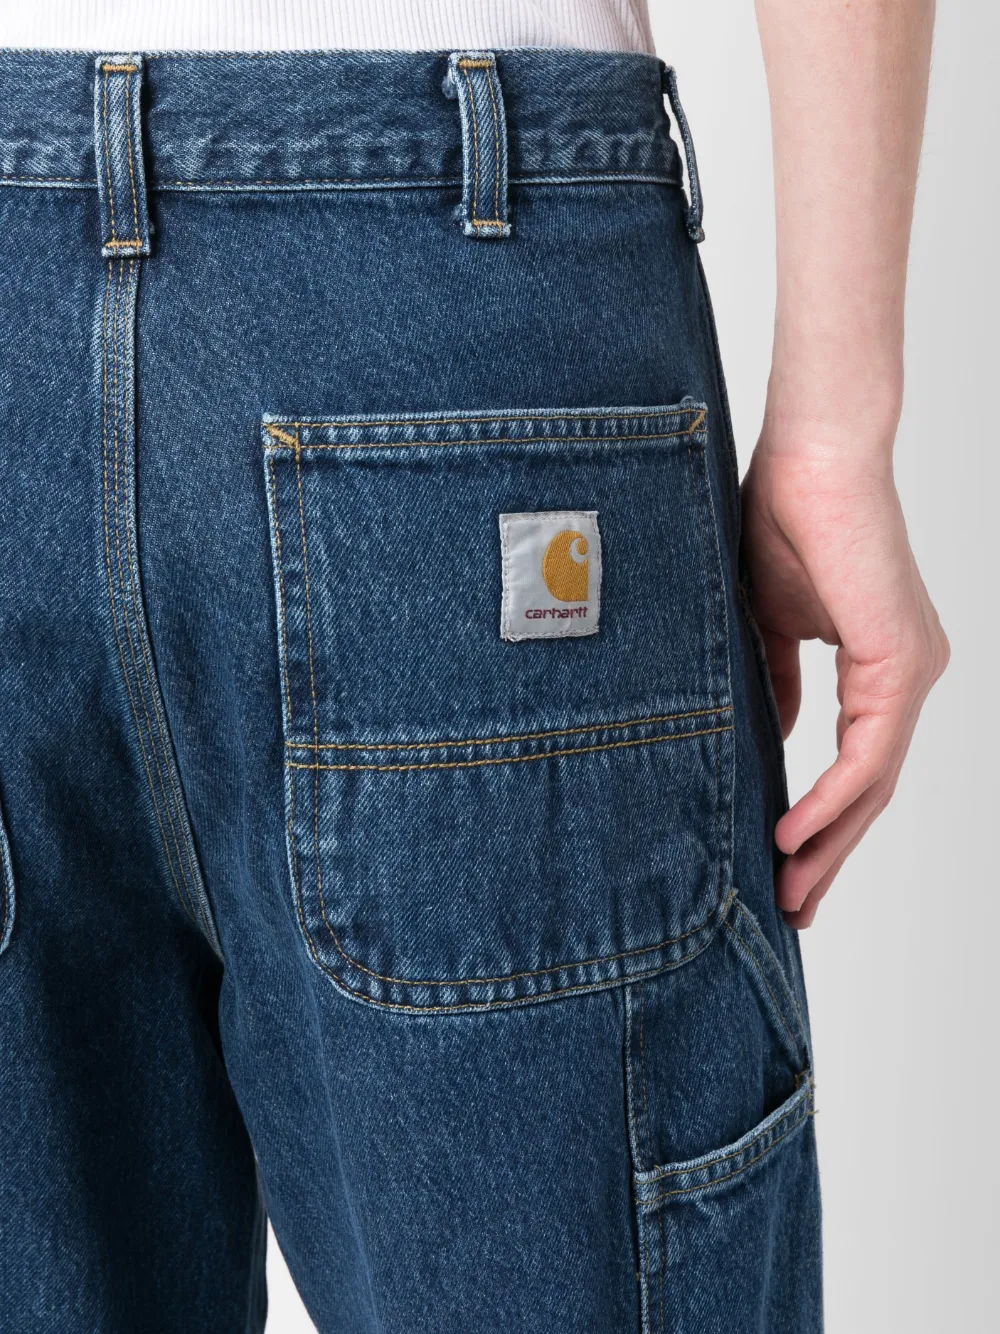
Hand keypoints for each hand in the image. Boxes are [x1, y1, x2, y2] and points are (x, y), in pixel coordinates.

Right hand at [740, 421, 948, 927]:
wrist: (811, 452)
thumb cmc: (784, 519)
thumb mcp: (771, 626)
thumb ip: (780, 684)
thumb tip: (774, 735)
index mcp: (883, 664)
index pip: (858, 763)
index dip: (825, 821)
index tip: (784, 863)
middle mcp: (910, 674)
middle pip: (873, 789)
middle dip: (831, 853)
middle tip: (793, 907)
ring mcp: (912, 670)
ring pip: (875, 783)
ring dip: (829, 843)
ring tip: (789, 892)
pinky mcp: (899, 661)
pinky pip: (867, 753)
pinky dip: (829, 800)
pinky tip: (793, 835)